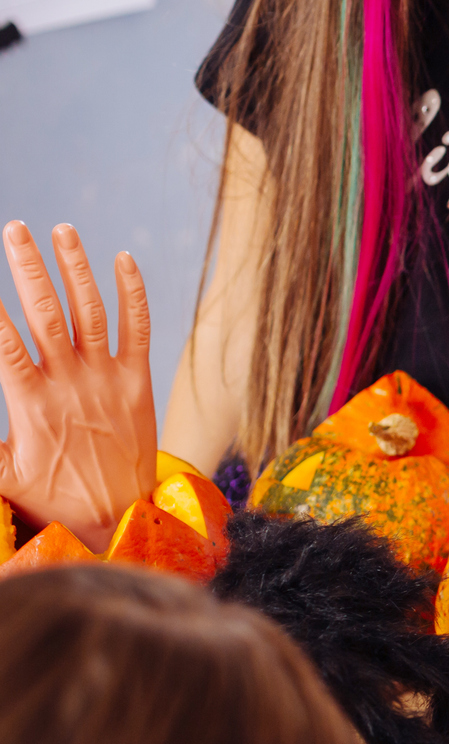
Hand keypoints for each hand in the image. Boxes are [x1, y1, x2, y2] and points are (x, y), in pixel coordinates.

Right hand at [0, 222, 155, 551]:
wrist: (118, 515)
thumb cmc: (52, 496)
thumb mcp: (2, 475)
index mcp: (32, 403)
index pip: (3, 345)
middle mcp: (71, 383)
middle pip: (45, 314)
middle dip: (28, 267)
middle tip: (13, 228)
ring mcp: (108, 379)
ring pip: (91, 312)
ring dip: (77, 268)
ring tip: (62, 230)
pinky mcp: (139, 381)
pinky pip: (139, 329)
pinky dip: (133, 293)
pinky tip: (123, 259)